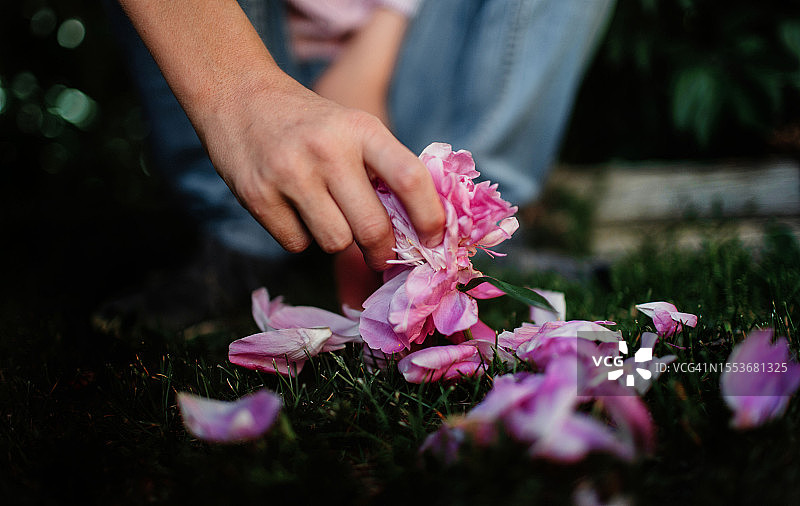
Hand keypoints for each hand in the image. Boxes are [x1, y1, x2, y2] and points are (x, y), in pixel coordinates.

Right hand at [202, 77, 443, 269]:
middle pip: (372, 228)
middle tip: (381, 254)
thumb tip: (419, 231)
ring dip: (337, 240)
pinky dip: (300, 237)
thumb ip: (383, 169)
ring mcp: (290, 174)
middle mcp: (327, 150)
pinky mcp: (258, 197)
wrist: (238, 97)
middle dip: (382, 251)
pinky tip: (292, 209)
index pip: (410, 178)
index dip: (430, 218)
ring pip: (336, 243)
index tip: (435, 241)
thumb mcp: (353, 127)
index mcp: (361, 129)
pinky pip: (297, 244)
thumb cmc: (309, 123)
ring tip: (324, 212)